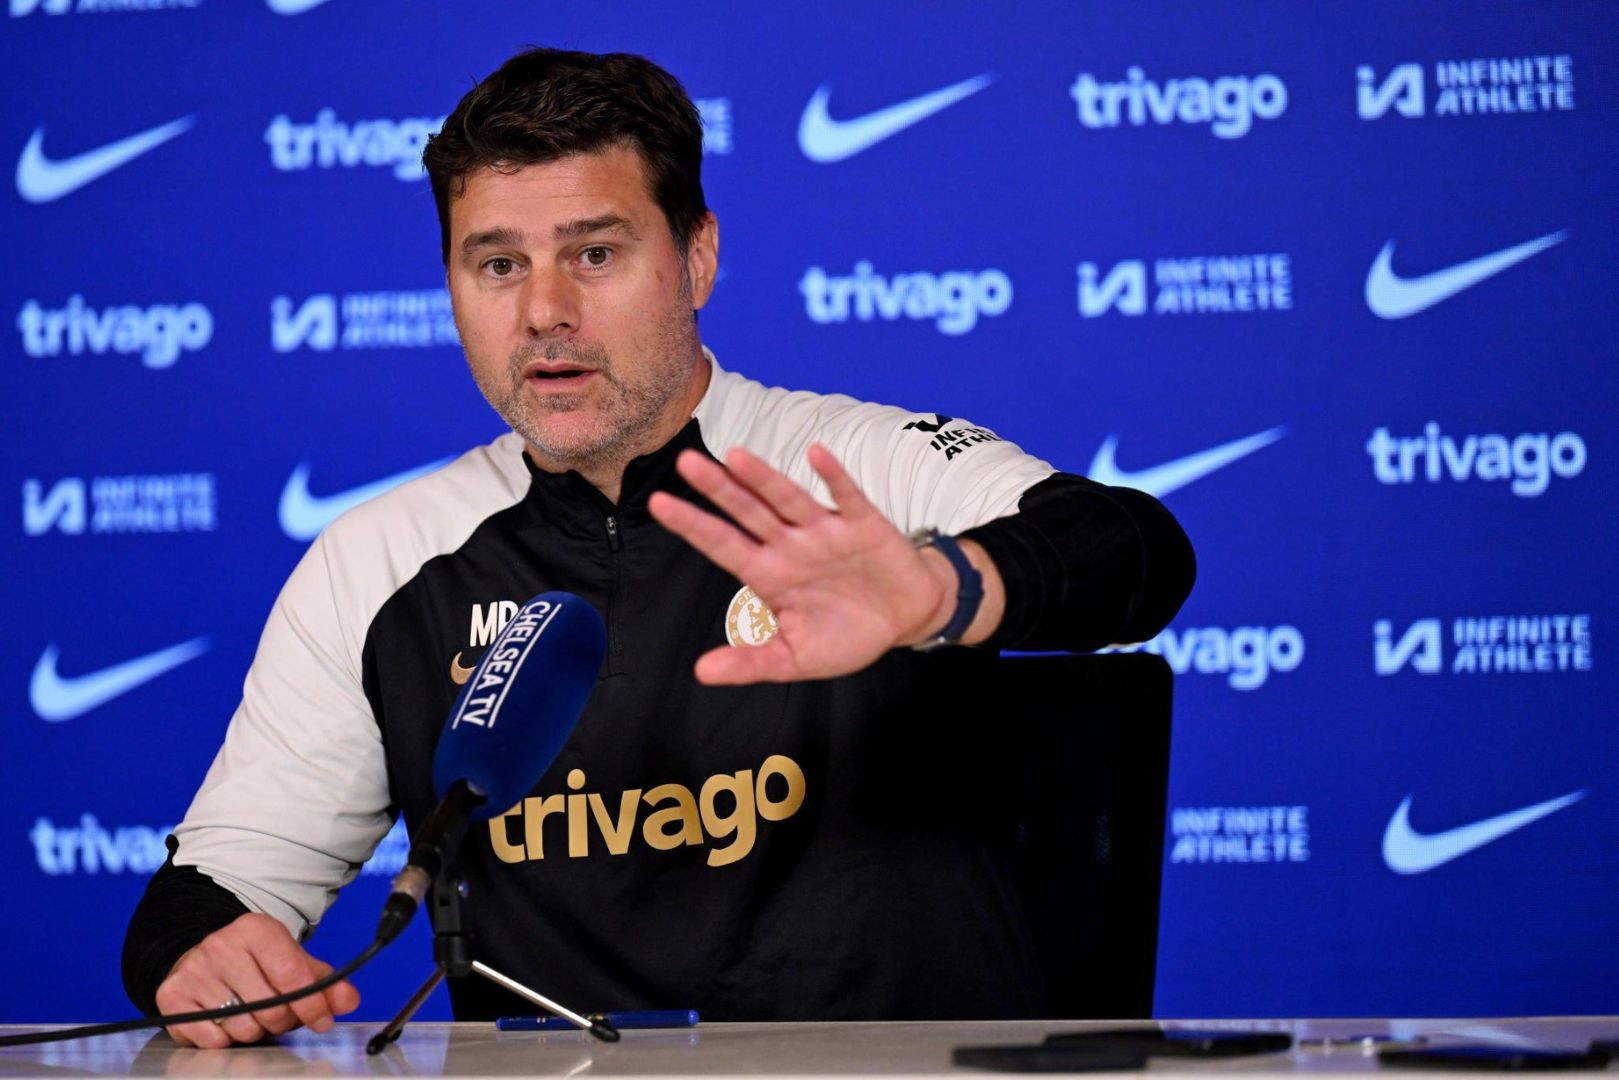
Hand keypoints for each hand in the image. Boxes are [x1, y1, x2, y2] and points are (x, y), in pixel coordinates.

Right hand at [155, 913, 359, 1047]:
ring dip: (255, 1031)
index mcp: (256, 929)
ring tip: (252, 1015)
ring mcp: (193, 971)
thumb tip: (348, 1002)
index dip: (313, 1005)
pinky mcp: (171, 997)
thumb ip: (325, 982)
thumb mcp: (291, 961)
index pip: (292, 974)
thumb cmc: (254, 963)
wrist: (199, 958)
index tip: (323, 1021)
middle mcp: (220, 945)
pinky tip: (225, 1020)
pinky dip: (226, 1040)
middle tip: (281, 1016)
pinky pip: (213, 1041)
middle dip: (283, 1021)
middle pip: (269, 1006)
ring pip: (242, 1027)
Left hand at [647, 444, 958, 683]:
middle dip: (719, 489)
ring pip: (788, 499)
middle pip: (748, 512)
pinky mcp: (863, 524)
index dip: (692, 525)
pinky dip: (832, 476)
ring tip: (736, 457)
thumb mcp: (796, 658)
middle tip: (685, 462)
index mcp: (769, 574)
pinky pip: (845, 496)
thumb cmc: (847, 634)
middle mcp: (791, 545)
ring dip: (764, 479)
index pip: (723, 545)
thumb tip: (701, 673)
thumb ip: (751, 662)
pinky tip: (815, 454)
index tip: (658, 503)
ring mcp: (825, 532)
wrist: (906, 619)